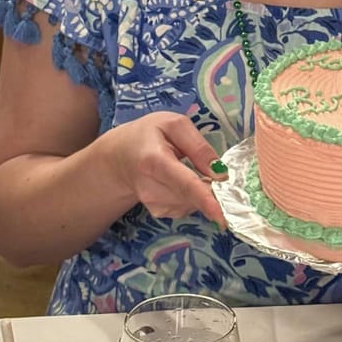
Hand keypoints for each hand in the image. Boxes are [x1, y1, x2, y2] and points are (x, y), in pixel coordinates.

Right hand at [104, 112, 227, 226]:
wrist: (119, 156)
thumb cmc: (148, 135)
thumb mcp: (174, 125)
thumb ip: (198, 146)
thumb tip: (221, 173)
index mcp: (155, 161)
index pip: (184, 184)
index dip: (205, 200)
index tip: (222, 215)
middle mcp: (151, 189)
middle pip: (193, 197)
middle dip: (214, 191)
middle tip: (218, 173)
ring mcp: (153, 204)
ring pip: (193, 204)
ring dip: (203, 191)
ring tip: (192, 169)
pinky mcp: (159, 212)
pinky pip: (188, 206)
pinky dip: (194, 196)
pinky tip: (184, 181)